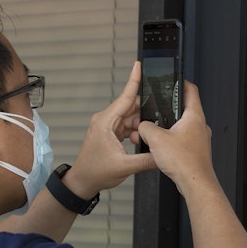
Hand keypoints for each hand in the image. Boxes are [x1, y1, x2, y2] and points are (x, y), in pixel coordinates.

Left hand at [65, 62, 155, 198]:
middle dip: (145, 113)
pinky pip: (127, 125)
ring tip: (145, 139)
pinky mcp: (110, 132)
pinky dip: (136, 131)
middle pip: (131, 107)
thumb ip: (147, 159)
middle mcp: (105, 120)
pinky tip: (140, 140)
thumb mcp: (125, 167)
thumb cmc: (95, 172)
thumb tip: (163, 154)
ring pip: (131, 117)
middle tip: (157, 122)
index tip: (139, 66)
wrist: (83, 181)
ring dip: (140, 126)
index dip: (134, 81)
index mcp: (105, 122)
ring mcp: (108, 126)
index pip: (125, 97)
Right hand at [138, 81, 215, 196]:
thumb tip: (143, 126)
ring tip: (155, 131)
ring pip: (182, 126)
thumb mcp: (156, 139)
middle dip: (168, 108)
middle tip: (157, 108)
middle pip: (184, 109)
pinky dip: (171, 140)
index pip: (191, 90)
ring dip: (168, 127)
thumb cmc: (184, 162)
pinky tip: (161, 147)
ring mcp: (199, 139)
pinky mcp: (196, 151)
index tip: (173, 79)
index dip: (181, 82)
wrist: (195, 183)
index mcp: (194, 116)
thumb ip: (146, 127)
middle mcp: (200, 126)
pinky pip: (182, 140)